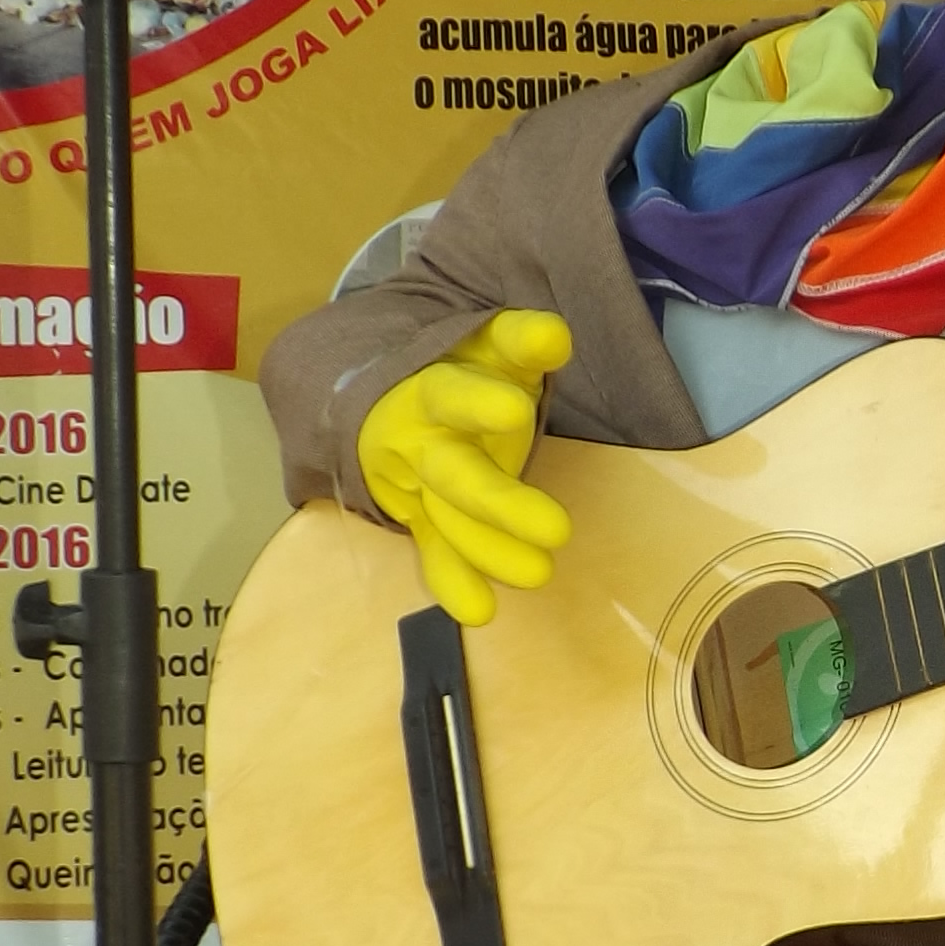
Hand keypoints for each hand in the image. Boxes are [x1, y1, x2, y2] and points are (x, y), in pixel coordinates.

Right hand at [357, 308, 573, 628]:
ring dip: (488, 551)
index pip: (452, 392)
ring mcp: (418, 486)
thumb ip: (519, 338)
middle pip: (454, 475)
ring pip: (448, 521)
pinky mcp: (421, 519)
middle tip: (558, 531)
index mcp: (432, 388)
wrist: (386, 397)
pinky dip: (453, 581)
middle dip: (500, 504)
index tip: (516, 411)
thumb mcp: (487, 343)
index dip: (480, 401)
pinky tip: (479, 611)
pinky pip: (434, 551)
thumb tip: (553, 335)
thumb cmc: (462, 369)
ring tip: (539, 574)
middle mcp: (419, 441)